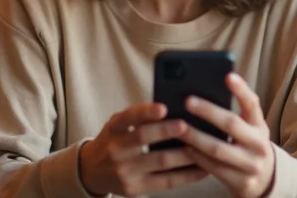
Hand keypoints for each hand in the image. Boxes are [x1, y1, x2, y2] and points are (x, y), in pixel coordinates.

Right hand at [79, 102, 207, 196]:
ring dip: (185, 155)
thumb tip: (174, 108)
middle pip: (144, 138)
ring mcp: (125, 171)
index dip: (145, 112)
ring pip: (160, 162)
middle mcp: (116, 149)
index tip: (163, 107)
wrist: (91, 171)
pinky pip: (165, 181)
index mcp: (114, 128)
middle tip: (188, 126)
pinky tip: (202, 169)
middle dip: (167, 132)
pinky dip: (186, 175)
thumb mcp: (118, 125)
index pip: (128, 117)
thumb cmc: (114, 140)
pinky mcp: (135, 189)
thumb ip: (139, 117)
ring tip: (204, 146)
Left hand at [180, 73, 274, 197]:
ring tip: (179, 126)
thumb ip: (237, 113)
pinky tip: (184, 148)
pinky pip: (213, 168)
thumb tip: (207, 91)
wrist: (265, 180)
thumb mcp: (250, 128)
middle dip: (208, 111)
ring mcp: (251, 165)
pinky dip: (197, 157)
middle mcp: (259, 145)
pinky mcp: (241, 183)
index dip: (241, 89)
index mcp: (260, 126)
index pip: (252, 104)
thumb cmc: (248, 145)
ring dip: (195, 137)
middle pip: (231, 124)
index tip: (227, 75)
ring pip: (218, 149)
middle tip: (187, 101)